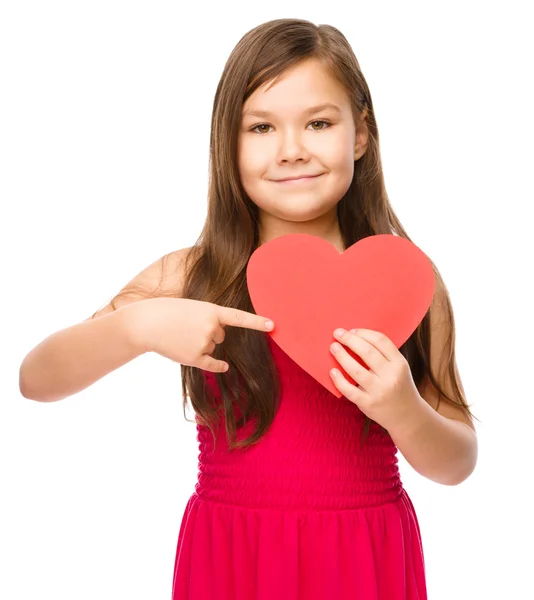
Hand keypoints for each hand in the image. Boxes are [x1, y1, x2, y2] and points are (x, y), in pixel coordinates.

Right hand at [125, 297, 273, 372]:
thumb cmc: (168, 311)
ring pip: (213, 346)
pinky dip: (217, 365)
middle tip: (188, 325)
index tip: (274, 325)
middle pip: (221, 335)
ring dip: (201, 342)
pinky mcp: (195, 358)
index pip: (239, 317)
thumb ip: (209, 318)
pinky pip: (213, 364)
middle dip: (208, 331)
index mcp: (211, 310)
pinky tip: (225, 367)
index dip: (257, 322)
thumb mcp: (192, 306)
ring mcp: (203, 343)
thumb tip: (219, 337)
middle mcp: (211, 327)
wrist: (146, 324)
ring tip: (181, 334)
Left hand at [329, 328, 421, 430]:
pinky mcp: (368, 404)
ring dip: (341, 356)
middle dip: (350, 340)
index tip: (352, 330)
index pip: (380, 341)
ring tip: (333, 347)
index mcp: (399, 364)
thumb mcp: (399, 368)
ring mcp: (379, 391)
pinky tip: (332, 371)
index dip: (364, 333)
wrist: (407, 416)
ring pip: (356, 370)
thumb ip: (383, 355)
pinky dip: (339, 380)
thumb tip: (355, 338)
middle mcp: (391, 376)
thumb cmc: (398, 386)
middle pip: (367, 352)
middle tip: (337, 333)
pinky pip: (349, 390)